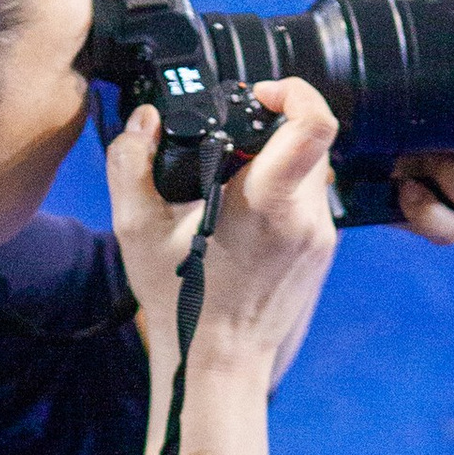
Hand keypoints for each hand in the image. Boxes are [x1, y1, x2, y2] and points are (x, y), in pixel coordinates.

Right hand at [105, 85, 339, 390]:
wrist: (219, 362)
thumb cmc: (182, 302)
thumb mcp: (136, 230)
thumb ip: (130, 164)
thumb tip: (144, 122)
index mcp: (267, 201)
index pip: (314, 122)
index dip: (295, 91)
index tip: (262, 95)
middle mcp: (305, 215)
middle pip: (308, 140)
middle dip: (273, 132)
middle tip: (233, 148)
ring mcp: (321, 235)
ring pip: (313, 170)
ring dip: (279, 166)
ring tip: (235, 191)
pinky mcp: (323, 251)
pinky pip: (311, 202)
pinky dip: (283, 197)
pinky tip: (248, 224)